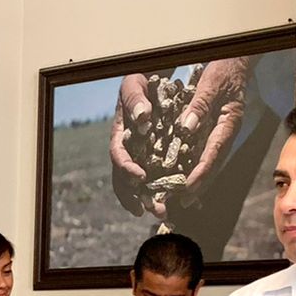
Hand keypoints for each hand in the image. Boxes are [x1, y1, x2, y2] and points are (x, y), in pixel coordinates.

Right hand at [108, 73, 153, 216]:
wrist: (150, 81)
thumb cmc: (139, 82)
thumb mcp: (134, 85)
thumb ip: (135, 100)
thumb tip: (142, 117)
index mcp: (119, 136)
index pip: (118, 156)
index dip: (127, 168)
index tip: (140, 176)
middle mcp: (128, 151)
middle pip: (126, 179)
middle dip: (136, 196)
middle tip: (150, 210)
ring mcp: (141, 157)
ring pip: (141, 184)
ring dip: (150, 200)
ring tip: (163, 213)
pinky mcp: (156, 159)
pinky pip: (159, 177)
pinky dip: (164, 190)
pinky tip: (176, 202)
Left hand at [174, 58, 249, 206]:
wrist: (235, 60)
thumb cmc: (225, 67)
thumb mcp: (212, 81)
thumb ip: (200, 103)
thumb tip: (186, 127)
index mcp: (229, 122)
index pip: (214, 153)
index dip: (201, 172)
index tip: (187, 188)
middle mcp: (225, 132)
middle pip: (212, 164)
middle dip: (198, 185)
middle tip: (182, 203)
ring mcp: (220, 133)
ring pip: (208, 162)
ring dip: (195, 181)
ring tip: (180, 199)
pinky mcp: (212, 131)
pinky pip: (202, 153)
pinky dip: (192, 167)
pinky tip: (180, 178)